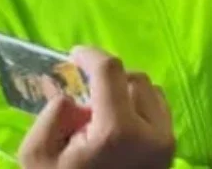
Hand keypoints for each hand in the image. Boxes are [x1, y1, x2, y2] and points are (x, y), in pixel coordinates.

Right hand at [18, 47, 174, 168]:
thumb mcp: (38, 159)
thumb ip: (52, 118)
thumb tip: (72, 97)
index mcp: (117, 131)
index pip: (111, 71)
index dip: (91, 55)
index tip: (76, 53)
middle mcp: (151, 131)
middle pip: (134, 78)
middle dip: (108, 81)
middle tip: (84, 96)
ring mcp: (166, 141)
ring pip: (152, 91)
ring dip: (126, 92)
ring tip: (101, 115)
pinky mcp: (172, 149)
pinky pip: (161, 110)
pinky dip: (141, 107)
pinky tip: (119, 125)